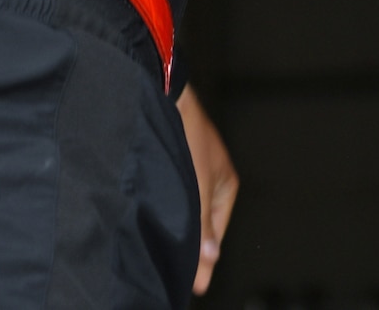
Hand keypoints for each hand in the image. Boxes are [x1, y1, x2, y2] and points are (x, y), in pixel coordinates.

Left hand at [177, 87, 238, 293]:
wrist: (166, 97)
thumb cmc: (188, 135)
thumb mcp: (197, 186)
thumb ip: (203, 226)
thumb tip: (209, 261)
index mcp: (226, 185)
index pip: (216, 233)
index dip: (203, 256)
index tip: (191, 281)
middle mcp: (212, 179)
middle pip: (201, 222)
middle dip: (188, 240)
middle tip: (171, 266)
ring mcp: (193, 169)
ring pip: (185, 207)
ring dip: (175, 223)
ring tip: (159, 244)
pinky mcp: (174, 161)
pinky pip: (174, 193)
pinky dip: (166, 206)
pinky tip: (152, 214)